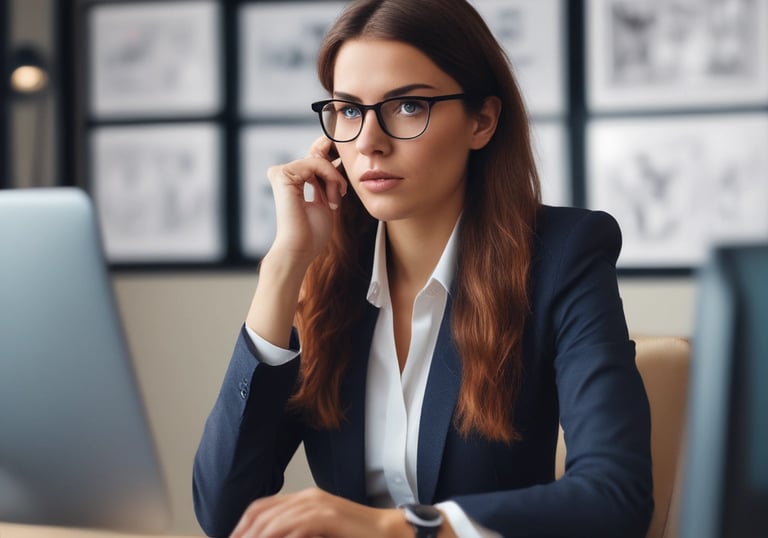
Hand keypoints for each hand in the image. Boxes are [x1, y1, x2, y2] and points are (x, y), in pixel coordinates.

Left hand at [229, 487, 409, 537]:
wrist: (391, 532)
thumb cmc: (358, 537)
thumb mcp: (322, 532)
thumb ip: (300, 532)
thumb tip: (277, 536)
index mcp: (305, 498)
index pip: (261, 507)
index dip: (241, 526)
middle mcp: (308, 497)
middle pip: (261, 512)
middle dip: (242, 533)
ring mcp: (318, 505)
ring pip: (273, 520)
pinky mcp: (328, 516)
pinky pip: (293, 528)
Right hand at [267, 136, 347, 265]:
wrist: (301, 249)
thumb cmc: (312, 232)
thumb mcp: (326, 199)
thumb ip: (328, 179)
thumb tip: (337, 159)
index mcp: (293, 179)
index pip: (316, 158)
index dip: (333, 164)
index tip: (342, 184)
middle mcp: (285, 173)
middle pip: (319, 156)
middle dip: (336, 175)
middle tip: (340, 194)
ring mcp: (282, 172)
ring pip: (320, 161)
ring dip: (335, 181)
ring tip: (335, 202)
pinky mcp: (283, 174)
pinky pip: (317, 164)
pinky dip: (331, 179)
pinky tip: (331, 200)